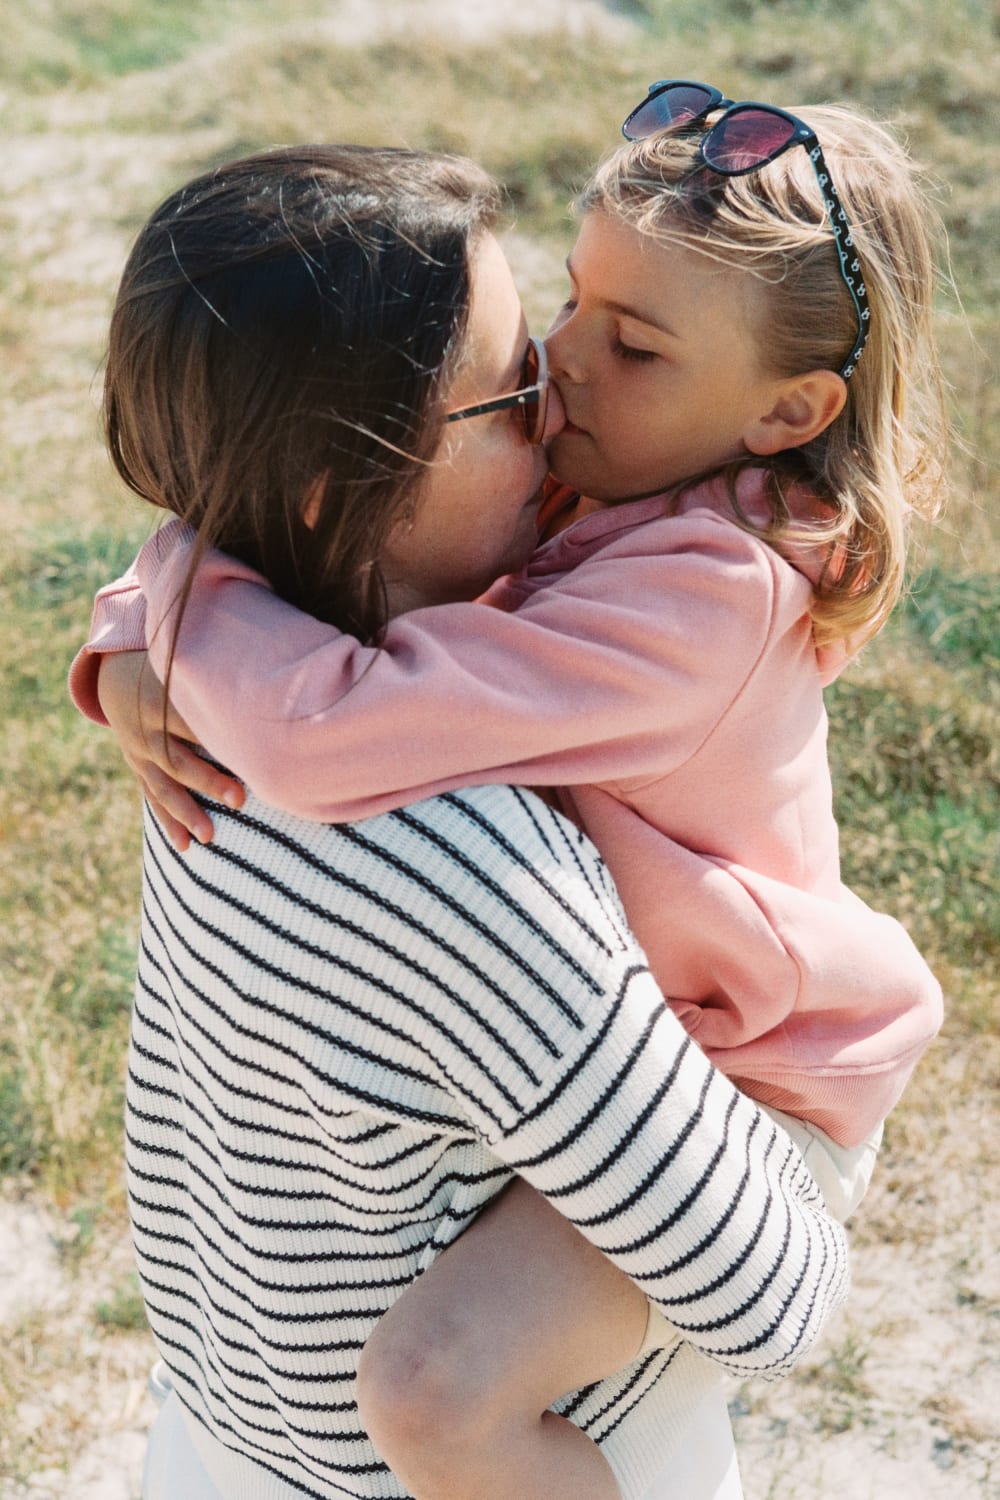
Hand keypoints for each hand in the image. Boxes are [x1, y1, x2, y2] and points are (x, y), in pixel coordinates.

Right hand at [97, 651, 243, 850]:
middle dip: (208, 781)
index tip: (251, 755)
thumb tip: (268, 676)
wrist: (120, 674)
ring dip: (186, 812)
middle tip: (240, 800)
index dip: (218, 738)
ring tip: (209, 836)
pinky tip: (184, 845)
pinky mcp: (138, 767)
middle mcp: (148, 728)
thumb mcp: (188, 665)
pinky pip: (153, 798)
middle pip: (178, 759)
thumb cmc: (174, 667)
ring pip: (163, 785)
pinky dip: (168, 822)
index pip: (192, 720)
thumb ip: (223, 670)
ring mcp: (139, 751)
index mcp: (164, 697)